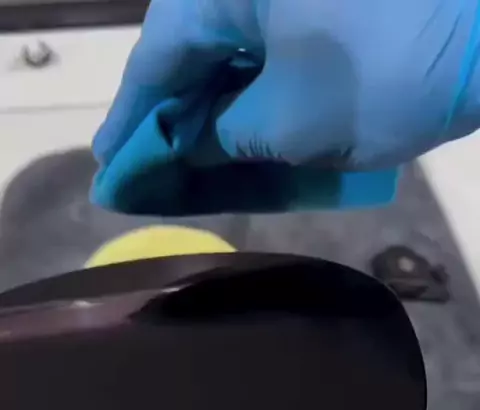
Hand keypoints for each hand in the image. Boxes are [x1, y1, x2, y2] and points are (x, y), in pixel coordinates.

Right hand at [94, 0, 479, 173]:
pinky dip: (256, 97)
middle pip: (193, 54)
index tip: (109, 169)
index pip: (157, 58)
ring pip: (235, 56)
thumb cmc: (382, 73)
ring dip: (214, 114)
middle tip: (147, 173)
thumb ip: (223, 138)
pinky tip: (244, 135)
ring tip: (191, 166)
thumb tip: (189, 146)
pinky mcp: (332, 8)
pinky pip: (275, 53)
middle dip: (172, 120)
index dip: (131, 121)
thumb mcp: (288, 122)